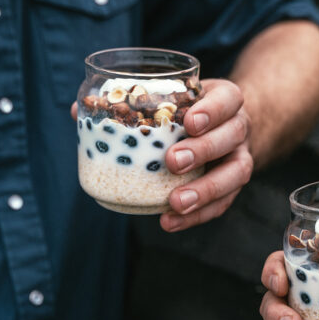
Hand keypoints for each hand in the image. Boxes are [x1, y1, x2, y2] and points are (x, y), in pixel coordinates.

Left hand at [70, 78, 252, 230]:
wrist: (223, 128)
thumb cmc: (188, 110)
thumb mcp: (170, 97)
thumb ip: (130, 103)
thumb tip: (78, 111)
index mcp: (224, 100)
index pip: (228, 99)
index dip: (212, 110)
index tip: (189, 122)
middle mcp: (238, 127)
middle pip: (233, 135)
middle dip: (204, 149)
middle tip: (173, 161)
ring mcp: (240, 157)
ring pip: (236, 173)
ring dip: (206, 189)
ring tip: (176, 203)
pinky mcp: (233, 185)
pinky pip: (223, 203)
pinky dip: (198, 215)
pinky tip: (171, 221)